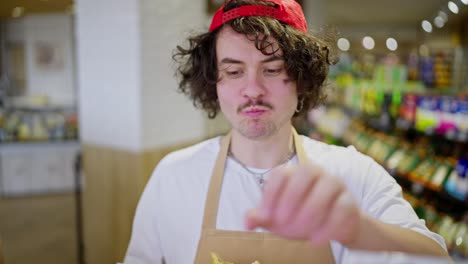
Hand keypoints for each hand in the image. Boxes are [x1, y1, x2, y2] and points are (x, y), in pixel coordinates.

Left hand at [245, 164, 361, 245]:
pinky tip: (316, 240)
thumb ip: (262, 217)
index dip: (271, 194)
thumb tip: (247, 222)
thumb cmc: (300, 216)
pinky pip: (342, 208)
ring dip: (310, 211)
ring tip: (299, 233)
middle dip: (291, 198)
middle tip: (281, 223)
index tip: (265, 216)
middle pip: (304, 173)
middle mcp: (315, 172)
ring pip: (326, 188)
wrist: (332, 226)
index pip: (281, 174)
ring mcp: (334, 184)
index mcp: (294, 173)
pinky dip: (328, 226)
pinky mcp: (349, 201)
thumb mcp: (278, 217)